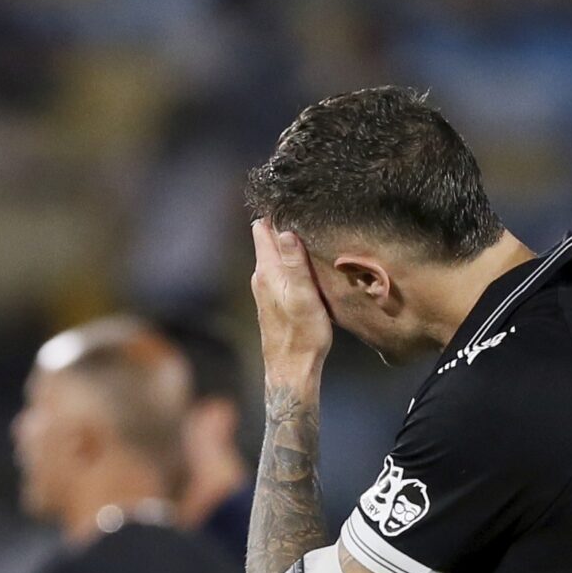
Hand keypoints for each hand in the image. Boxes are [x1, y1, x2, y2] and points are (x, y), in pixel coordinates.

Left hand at [248, 219, 333, 383]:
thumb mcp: (304, 297)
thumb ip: (295, 264)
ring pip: (274, 255)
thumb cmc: (302, 335)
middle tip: (306, 214)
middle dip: (283, 225)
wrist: (292, 370)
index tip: (293, 202)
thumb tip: (286, 231)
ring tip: (310, 234)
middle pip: (268, 239)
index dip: (275, 213)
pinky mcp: (273, 301)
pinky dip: (290, 262)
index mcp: (267, 272)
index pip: (262, 229)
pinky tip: (306, 264)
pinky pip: (280, 271)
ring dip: (288, 244)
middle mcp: (261, 277)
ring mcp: (266, 290)